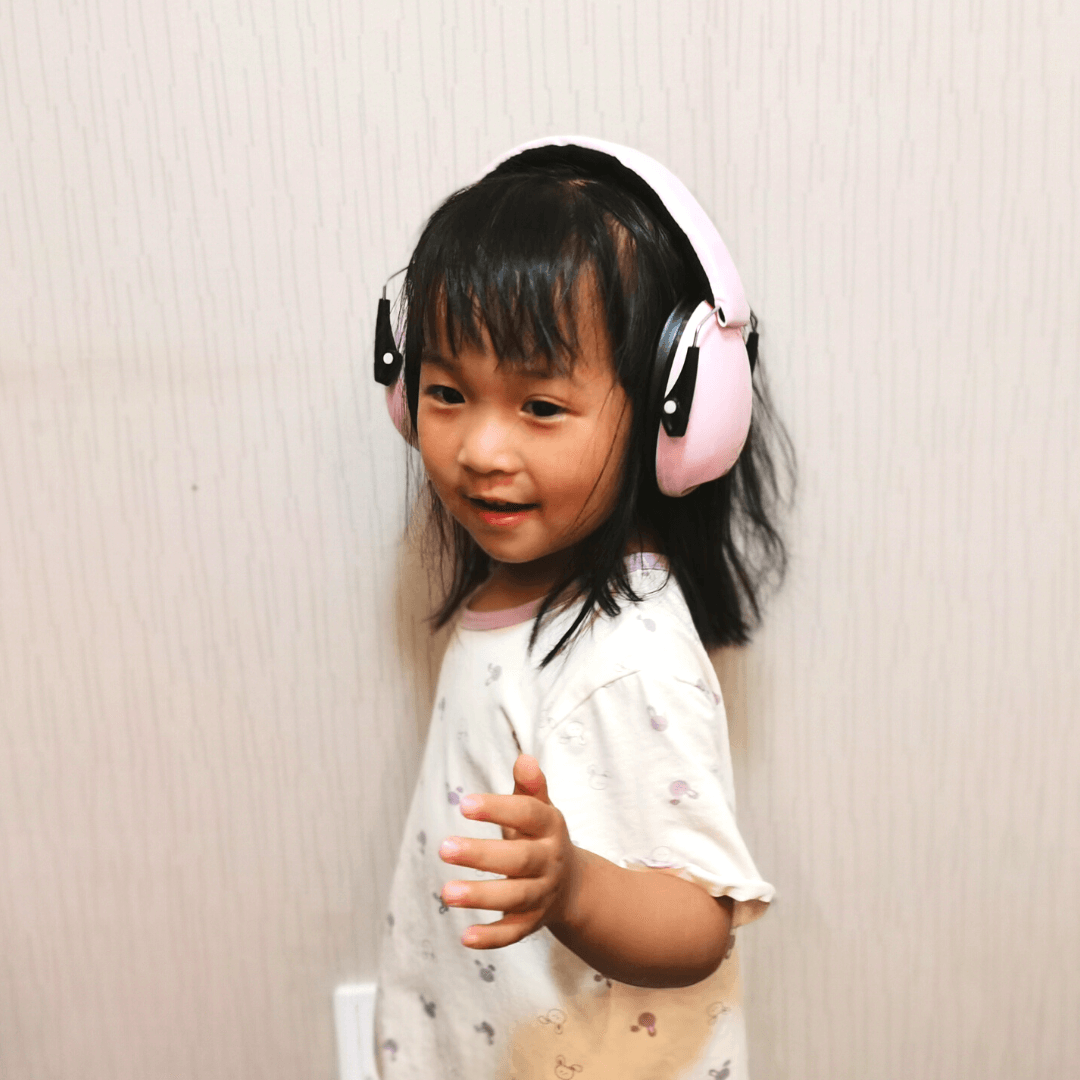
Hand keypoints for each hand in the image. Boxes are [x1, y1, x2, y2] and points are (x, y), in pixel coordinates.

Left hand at [439, 754, 579, 949]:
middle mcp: (549, 861)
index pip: (527, 815)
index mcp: (550, 827)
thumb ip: (530, 786)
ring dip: (481, 896)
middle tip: (443, 848)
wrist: (573, 886)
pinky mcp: (532, 922)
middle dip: (481, 855)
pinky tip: (465, 937)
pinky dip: (492, 937)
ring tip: (446, 893)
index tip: (464, 804)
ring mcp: (542, 894)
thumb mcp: (540, 809)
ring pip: (514, 897)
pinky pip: (514, 932)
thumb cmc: (541, 837)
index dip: (497, 809)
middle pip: (519, 859)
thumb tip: (524, 759)